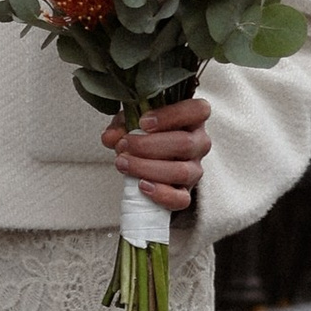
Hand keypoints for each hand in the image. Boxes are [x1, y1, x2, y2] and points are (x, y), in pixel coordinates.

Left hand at [106, 97, 210, 216]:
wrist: (148, 157)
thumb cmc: (145, 132)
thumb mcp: (132, 121)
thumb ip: (121, 125)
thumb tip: (111, 138)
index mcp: (193, 118)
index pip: (198, 110)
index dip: (172, 116)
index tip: (143, 123)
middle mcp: (199, 143)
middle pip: (185, 143)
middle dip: (148, 145)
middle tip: (123, 145)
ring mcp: (195, 169)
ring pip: (182, 171)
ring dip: (147, 168)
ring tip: (123, 163)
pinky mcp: (186, 192)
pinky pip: (181, 199)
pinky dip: (161, 194)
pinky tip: (141, 185)